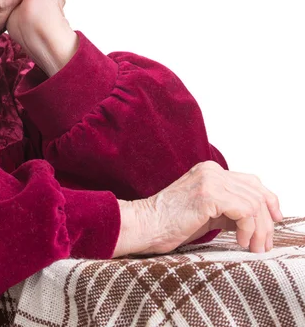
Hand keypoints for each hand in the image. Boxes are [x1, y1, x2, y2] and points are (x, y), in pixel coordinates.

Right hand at [112, 161, 282, 257]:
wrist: (144, 224)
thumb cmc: (169, 223)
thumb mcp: (206, 213)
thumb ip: (229, 210)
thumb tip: (256, 221)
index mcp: (210, 170)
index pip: (252, 182)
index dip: (268, 203)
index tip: (272, 224)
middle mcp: (211, 170)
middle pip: (257, 192)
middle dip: (266, 222)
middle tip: (263, 244)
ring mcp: (209, 180)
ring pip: (254, 202)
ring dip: (259, 229)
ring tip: (251, 246)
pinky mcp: (208, 194)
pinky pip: (245, 210)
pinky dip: (249, 229)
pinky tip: (240, 241)